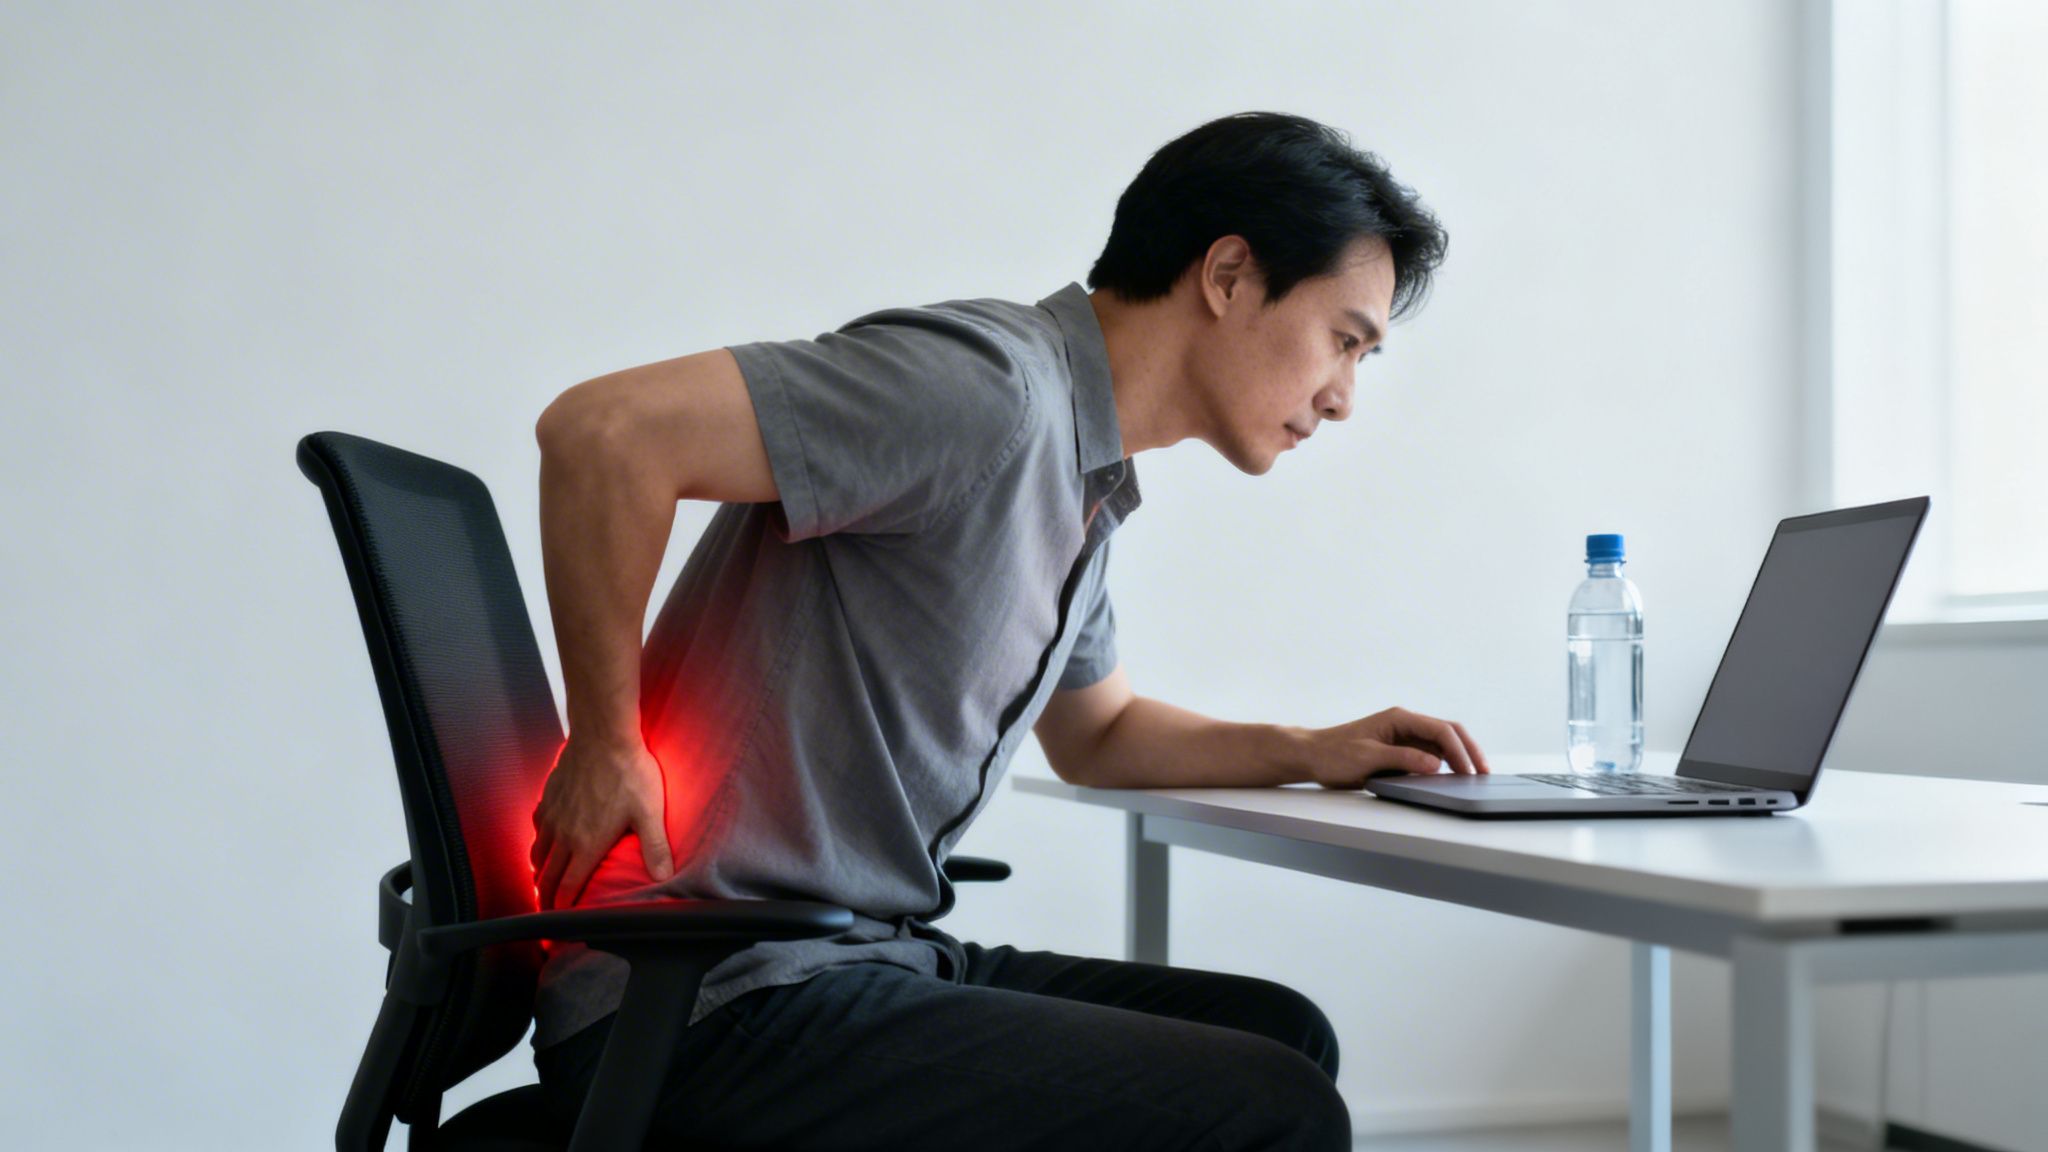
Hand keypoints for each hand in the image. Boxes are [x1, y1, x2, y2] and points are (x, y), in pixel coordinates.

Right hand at [529, 735, 674, 910]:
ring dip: (539, 870)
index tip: (560, 920)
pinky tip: (542, 838)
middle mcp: (564, 834)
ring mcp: (553, 814)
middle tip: (544, 910)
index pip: (569, 885)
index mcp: (587, 844)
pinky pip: (537, 824)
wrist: (603, 735)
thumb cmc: (629, 773)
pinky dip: (537, 839)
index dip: (563, 906)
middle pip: (548, 873)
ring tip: (540, 880)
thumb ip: (655, 847)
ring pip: (539, 850)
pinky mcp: (549, 795)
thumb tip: (664, 877)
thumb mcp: (649, 813)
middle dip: (546, 895)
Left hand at [1303, 707, 1489, 789]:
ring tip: (1473, 777)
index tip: (1470, 770)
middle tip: (1483, 773)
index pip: (1440, 730)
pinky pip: (1428, 754)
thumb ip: (1403, 759)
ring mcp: (1403, 737)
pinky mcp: (1400, 750)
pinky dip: (1444, 764)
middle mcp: (1405, 724)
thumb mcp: (1368, 758)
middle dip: (1468, 750)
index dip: (1460, 750)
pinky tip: (1451, 778)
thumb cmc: (1334, 754)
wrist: (1311, 756)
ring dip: (1458, 758)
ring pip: (1441, 743)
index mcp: (1399, 719)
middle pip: (1447, 733)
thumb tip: (1435, 764)